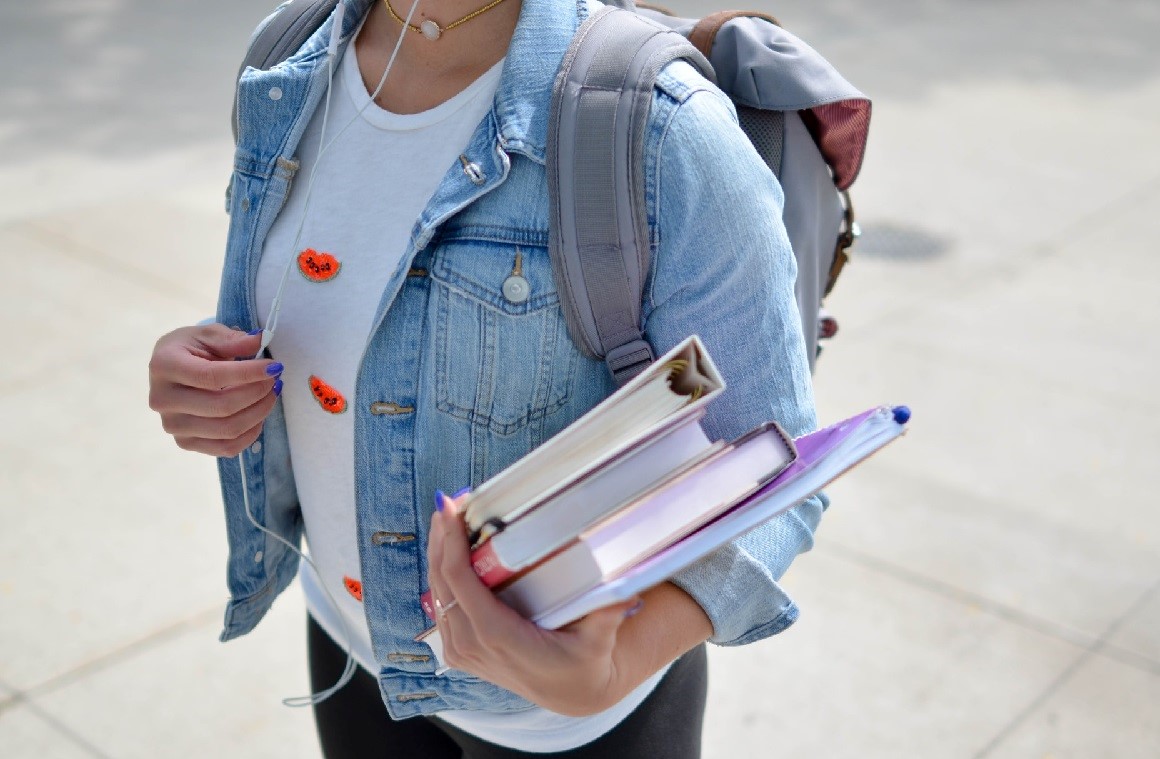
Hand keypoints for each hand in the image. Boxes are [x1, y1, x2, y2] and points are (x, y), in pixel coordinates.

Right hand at [148, 323, 282, 456]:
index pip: (211, 376)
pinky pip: (226, 448)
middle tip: (275, 380)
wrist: (172, 370)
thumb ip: (232, 339)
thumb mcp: (208, 335)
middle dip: (257, 393)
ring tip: (271, 394)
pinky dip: (251, 433)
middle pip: (222, 407)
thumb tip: (259, 341)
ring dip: (259, 412)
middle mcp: (163, 399)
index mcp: (164, 366)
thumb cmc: (191, 349)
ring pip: (227, 430)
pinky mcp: (185, 443)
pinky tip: (259, 414)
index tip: (274, 367)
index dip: (248, 373)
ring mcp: (173, 425)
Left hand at [426, 492, 640, 716]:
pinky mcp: (460, 651)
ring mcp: (462, 651)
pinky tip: (447, 550)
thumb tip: (625, 590)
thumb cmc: (584, 663)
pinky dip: (442, 575)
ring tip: (447, 517)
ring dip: (438, 553)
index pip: (460, 583)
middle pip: (441, 582)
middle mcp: (472, 646)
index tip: (451, 509)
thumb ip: (608, 614)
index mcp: (498, 637)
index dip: (451, 543)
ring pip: (436, 593)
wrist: (572, 694)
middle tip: (448, 502)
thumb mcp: (599, 641)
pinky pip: (442, 606)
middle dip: (441, 538)